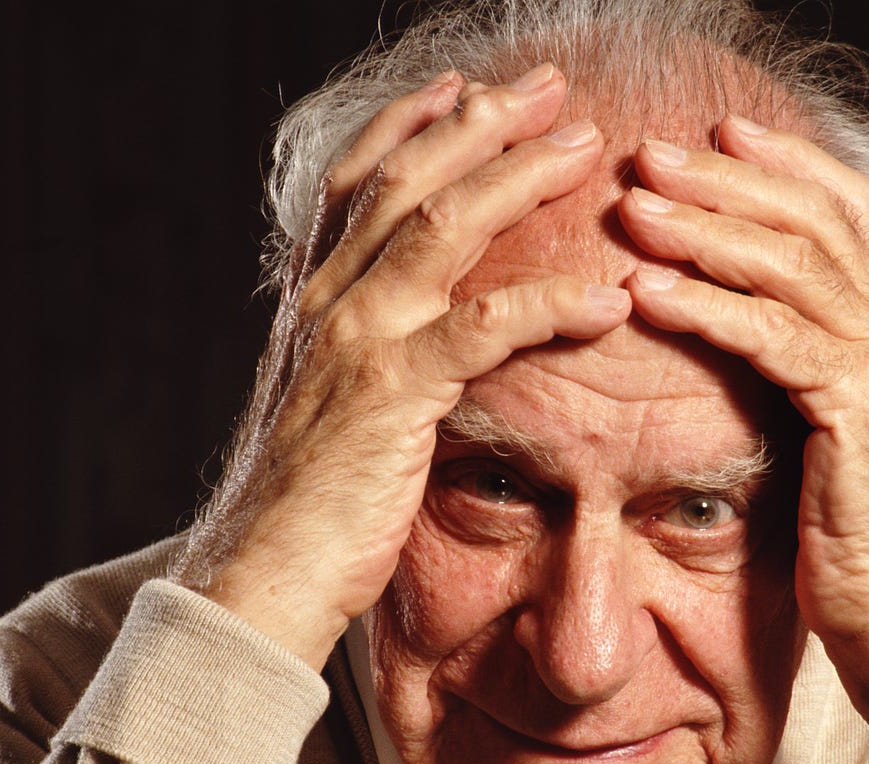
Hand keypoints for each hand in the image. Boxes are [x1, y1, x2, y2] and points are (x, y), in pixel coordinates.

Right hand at [171, 66, 628, 668]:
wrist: (260, 573)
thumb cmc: (305, 501)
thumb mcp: (324, 407)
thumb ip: (360, 354)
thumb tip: (405, 337)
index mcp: (312, 302)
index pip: (357, 184)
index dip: (409, 124)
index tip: (462, 87)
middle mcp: (326, 304)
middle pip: (406, 179)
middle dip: (481, 120)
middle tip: (549, 86)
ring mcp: (354, 341)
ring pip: (442, 226)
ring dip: (520, 175)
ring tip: (586, 144)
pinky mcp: (390, 394)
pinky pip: (483, 329)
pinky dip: (550, 306)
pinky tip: (608, 301)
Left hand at [618, 116, 868, 763]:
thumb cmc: (852, 532)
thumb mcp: (822, 431)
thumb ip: (795, 368)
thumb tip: (729, 329)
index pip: (843, 210)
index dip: (781, 163)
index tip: (716, 131)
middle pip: (810, 218)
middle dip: (725, 178)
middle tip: (650, 153)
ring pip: (791, 265)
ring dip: (705, 229)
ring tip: (634, 208)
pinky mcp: (856, 411)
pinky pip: (773, 339)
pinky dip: (707, 308)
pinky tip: (649, 294)